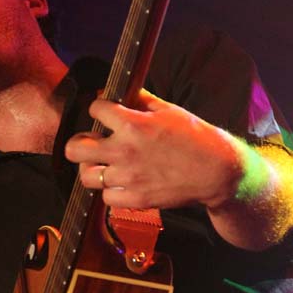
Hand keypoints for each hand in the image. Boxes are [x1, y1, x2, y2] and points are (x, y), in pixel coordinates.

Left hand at [64, 89, 240, 210]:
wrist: (217, 171)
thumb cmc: (196, 138)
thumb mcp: (168, 110)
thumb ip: (140, 100)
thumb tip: (119, 93)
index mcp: (132, 124)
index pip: (94, 109)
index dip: (99, 108)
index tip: (105, 113)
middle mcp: (124, 151)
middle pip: (75, 149)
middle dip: (79, 143)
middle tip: (91, 143)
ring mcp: (128, 178)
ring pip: (87, 176)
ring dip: (93, 169)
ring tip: (105, 166)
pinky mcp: (136, 199)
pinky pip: (106, 198)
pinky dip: (111, 192)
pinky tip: (121, 183)